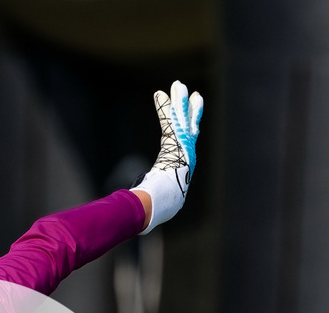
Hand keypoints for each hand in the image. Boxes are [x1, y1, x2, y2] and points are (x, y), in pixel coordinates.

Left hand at [131, 81, 202, 233]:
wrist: (162, 203)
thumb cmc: (157, 206)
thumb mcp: (155, 201)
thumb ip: (147, 199)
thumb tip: (137, 209)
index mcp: (180, 168)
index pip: (180, 146)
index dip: (182, 132)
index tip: (185, 123)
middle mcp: (185, 156)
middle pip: (186, 129)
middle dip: (188, 112)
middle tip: (191, 94)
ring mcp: (182, 148)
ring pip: (181, 121)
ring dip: (179, 103)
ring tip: (178, 86)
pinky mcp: (175, 142)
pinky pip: (168, 122)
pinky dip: (164, 109)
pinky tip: (161, 94)